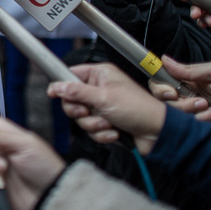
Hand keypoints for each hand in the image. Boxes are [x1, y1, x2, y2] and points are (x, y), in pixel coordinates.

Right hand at [49, 62, 165, 154]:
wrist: (158, 133)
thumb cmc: (139, 109)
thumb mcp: (104, 98)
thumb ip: (77, 92)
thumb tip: (57, 86)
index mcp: (100, 75)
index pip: (71, 75)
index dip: (62, 85)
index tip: (53, 94)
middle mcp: (100, 89)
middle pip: (73, 100)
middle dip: (81, 112)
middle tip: (89, 112)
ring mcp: (103, 106)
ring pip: (82, 118)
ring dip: (94, 125)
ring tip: (109, 124)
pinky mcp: (107, 122)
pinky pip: (92, 130)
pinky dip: (102, 134)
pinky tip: (115, 131)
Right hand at [149, 56, 210, 136]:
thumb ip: (188, 69)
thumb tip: (164, 59)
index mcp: (187, 82)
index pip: (161, 84)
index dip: (161, 90)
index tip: (171, 93)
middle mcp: (186, 97)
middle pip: (167, 104)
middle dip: (184, 105)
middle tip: (202, 101)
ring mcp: (193, 114)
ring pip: (179, 118)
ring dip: (200, 115)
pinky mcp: (201, 128)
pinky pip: (193, 129)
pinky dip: (207, 125)